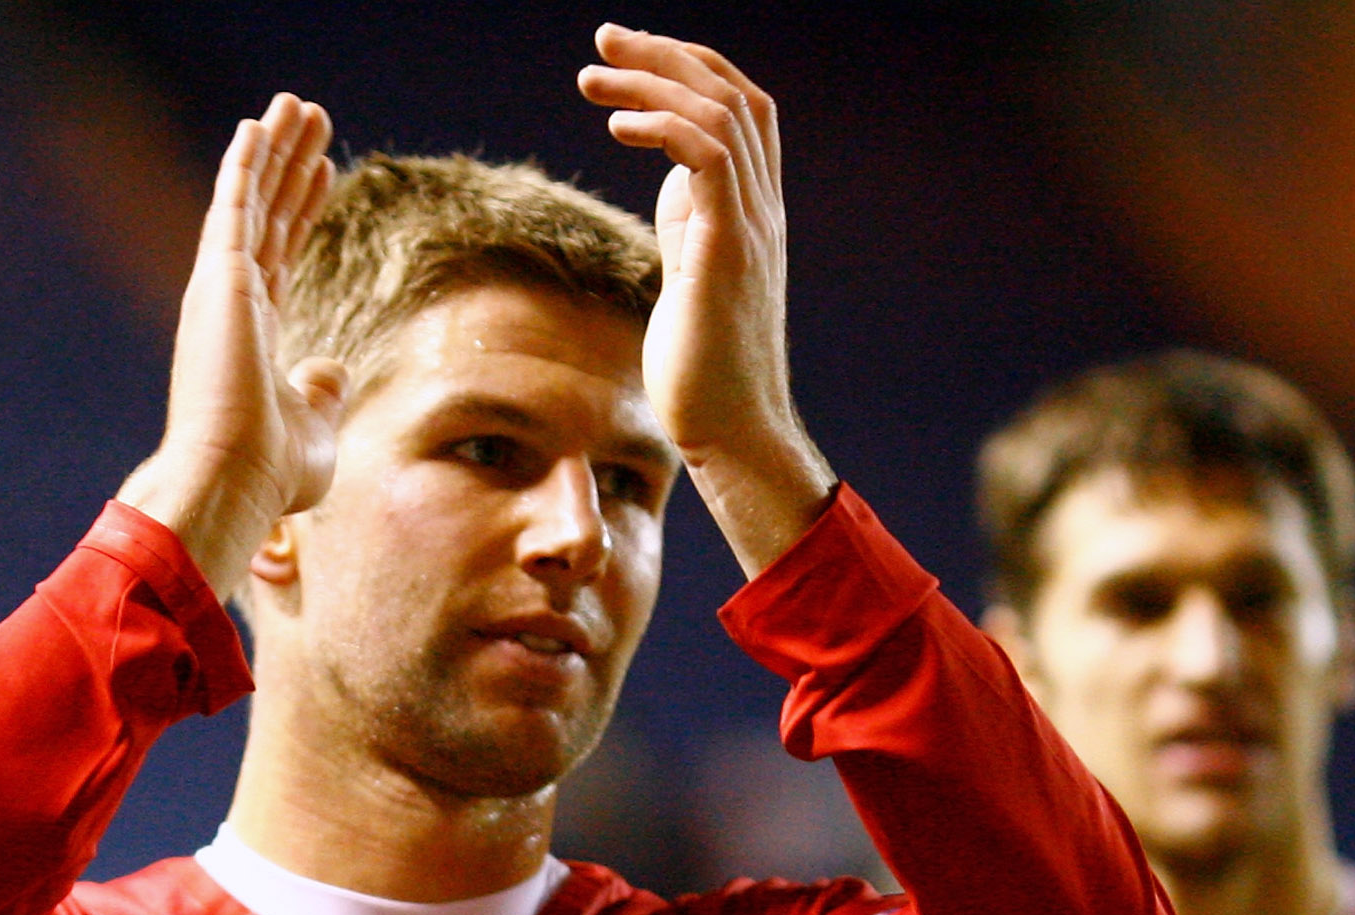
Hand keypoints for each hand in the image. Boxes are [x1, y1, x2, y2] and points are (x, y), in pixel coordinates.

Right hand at [116, 92, 341, 596]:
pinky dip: (244, 166)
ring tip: (296, 104)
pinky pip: (234, 207)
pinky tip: (257, 126)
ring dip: (274, 150)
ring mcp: (222, 289)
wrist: (233, 480)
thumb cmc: (269, 473)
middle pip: (269, 215)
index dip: (302, 207)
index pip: (282, 253)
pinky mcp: (220, 279)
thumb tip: (332, 367)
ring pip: (252, 200)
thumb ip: (322, 393)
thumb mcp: (315, 428)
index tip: (323, 170)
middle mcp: (233, 304)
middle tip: (312, 117)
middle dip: (291, 165)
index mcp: (253, 334)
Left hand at [580, 24, 830, 569]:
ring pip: (719, 114)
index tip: (628, 56)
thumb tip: (674, 182)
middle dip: (665, 54)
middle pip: (732, 95)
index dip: (690, 68)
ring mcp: (751, 226)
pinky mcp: (728, 249)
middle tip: (602, 40)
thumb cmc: (704, 372)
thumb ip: (692, 223)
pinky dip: (661, 126)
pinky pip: (705, 157)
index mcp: (755, 212)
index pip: (740, 110)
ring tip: (591, 79)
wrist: (733, 433)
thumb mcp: (694, 277)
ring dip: (651, 82)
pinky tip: (615, 126)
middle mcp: (763, 209)